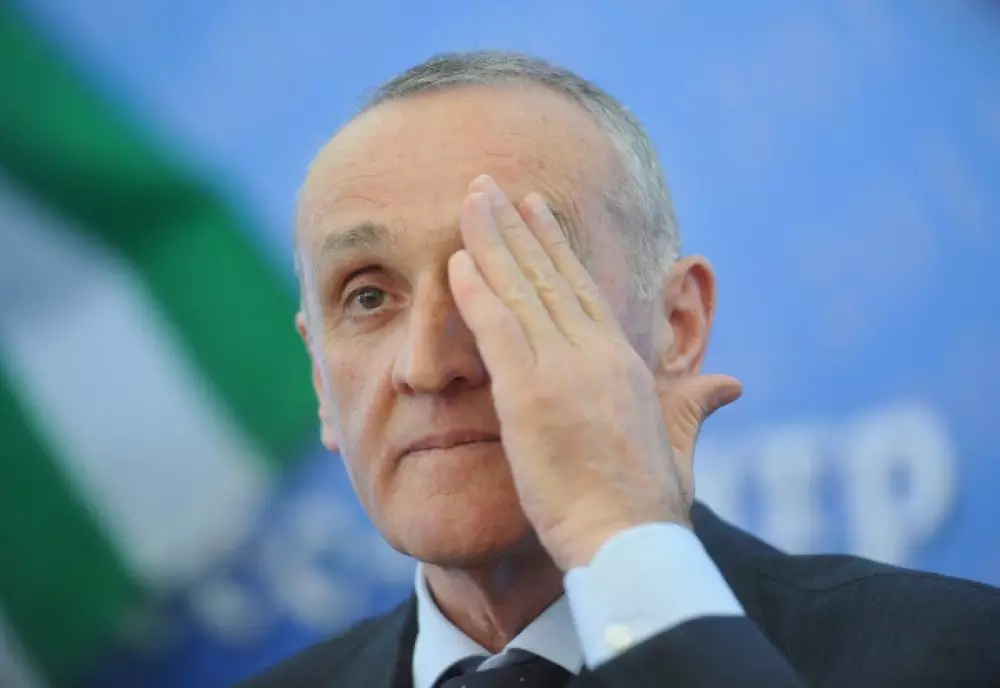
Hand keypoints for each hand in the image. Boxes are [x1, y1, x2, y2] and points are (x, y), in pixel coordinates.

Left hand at [448, 174, 740, 570]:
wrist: (631, 541)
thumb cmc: (649, 503)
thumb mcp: (677, 442)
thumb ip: (694, 404)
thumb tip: (728, 384)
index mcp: (625, 362)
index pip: (582, 289)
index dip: (554, 246)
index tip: (533, 211)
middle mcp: (596, 354)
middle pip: (549, 274)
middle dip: (516, 225)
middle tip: (489, 185)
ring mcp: (564, 369)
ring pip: (522, 289)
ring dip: (491, 240)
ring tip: (470, 198)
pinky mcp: (531, 395)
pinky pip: (498, 329)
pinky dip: (476, 292)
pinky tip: (455, 261)